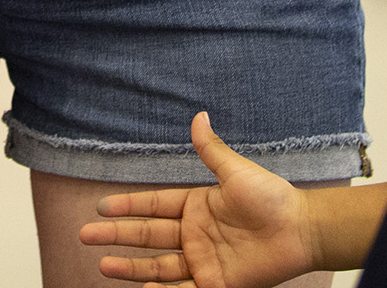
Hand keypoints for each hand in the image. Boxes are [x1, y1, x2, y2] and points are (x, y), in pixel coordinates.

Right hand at [81, 112, 315, 286]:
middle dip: (116, 236)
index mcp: (196, 206)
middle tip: (86, 235)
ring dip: (129, 266)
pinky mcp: (215, 284)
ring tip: (102, 264)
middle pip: (147, 236)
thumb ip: (211, 150)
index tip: (102, 207)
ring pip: (157, 266)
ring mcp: (203, 261)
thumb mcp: (236, 172)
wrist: (300, 230)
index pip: (153, 206)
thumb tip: (198, 116)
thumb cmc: (272, 198)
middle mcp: (194, 234)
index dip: (128, 206)